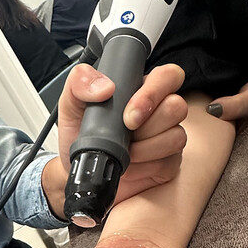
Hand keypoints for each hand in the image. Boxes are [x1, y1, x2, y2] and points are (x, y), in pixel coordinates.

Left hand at [42, 63, 187, 216]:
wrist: (81, 171)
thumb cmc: (79, 137)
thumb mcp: (70, 105)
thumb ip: (79, 82)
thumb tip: (105, 86)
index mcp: (140, 90)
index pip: (168, 76)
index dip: (155, 92)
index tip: (129, 115)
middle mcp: (158, 111)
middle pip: (176, 107)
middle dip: (147, 126)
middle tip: (125, 135)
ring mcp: (167, 137)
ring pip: (176, 136)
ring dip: (145, 149)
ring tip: (124, 153)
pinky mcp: (169, 163)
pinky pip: (170, 162)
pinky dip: (145, 168)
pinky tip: (130, 167)